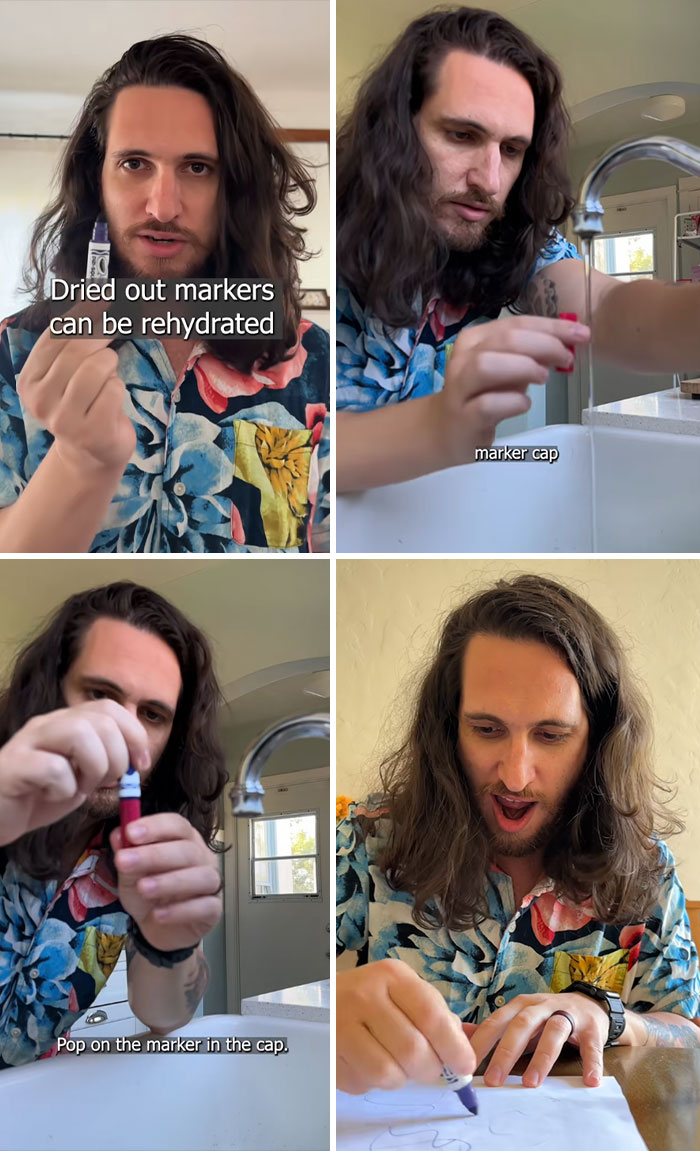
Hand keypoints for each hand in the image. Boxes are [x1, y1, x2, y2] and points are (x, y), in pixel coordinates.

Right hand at [0, 700, 149, 844]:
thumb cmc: (38, 795)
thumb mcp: (80, 775)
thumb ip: (105, 761)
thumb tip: (137, 761)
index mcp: (67, 722)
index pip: (111, 708)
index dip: (134, 734)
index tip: (140, 765)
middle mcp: (48, 724)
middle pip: (101, 720)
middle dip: (117, 757)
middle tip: (105, 782)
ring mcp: (28, 743)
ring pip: (79, 733)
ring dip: (93, 767)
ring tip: (81, 787)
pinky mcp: (13, 767)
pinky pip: (52, 768)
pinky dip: (64, 787)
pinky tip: (53, 795)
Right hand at [17, 312, 135, 473]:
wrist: (91, 454)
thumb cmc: (83, 405)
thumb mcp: (68, 374)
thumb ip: (73, 341)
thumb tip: (95, 297)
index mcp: (29, 381)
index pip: (55, 335)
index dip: (83, 313)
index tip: (104, 297)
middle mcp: (40, 400)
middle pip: (78, 349)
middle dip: (102, 337)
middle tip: (114, 333)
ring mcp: (63, 419)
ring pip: (97, 367)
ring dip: (110, 367)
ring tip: (106, 380)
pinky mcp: (91, 432)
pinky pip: (114, 389)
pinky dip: (118, 390)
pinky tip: (110, 403)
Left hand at [111, 814, 221, 951]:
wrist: (160, 929)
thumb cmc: (150, 893)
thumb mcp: (131, 874)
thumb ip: (126, 854)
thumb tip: (118, 834)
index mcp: (185, 840)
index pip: (177, 825)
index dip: (155, 827)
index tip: (130, 833)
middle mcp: (202, 857)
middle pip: (187, 849)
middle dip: (154, 855)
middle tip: (124, 862)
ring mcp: (212, 883)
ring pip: (202, 877)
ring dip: (170, 882)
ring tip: (143, 888)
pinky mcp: (214, 909)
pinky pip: (204, 907)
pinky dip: (180, 911)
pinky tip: (159, 915)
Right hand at [337, 958, 475, 1093]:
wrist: (325, 998)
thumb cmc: (375, 997)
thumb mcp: (405, 991)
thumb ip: (438, 1016)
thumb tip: (472, 1045)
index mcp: (392, 976)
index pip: (430, 1014)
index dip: (453, 1045)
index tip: (465, 1065)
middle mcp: (365, 995)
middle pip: (412, 1050)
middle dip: (430, 1069)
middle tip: (431, 1069)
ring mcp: (342, 1024)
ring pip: (388, 1073)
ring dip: (401, 1079)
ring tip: (397, 1063)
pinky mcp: (329, 1052)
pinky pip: (364, 1083)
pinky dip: (374, 1083)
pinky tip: (371, 1062)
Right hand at [434, 315, 589, 465]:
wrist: (443, 430)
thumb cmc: (480, 396)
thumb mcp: (506, 369)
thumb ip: (530, 355)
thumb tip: (567, 343)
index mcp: (475, 340)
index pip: (516, 324)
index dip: (551, 326)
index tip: (580, 333)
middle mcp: (463, 359)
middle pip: (504, 340)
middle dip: (543, 344)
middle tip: (566, 358)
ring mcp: (460, 389)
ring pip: (487, 366)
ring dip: (523, 368)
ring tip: (543, 377)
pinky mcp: (463, 418)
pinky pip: (487, 405)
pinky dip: (512, 402)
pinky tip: (525, 404)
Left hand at [468, 992, 607, 1087]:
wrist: (590, 1004)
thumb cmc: (549, 1017)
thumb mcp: (521, 1019)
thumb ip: (495, 1028)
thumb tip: (462, 1035)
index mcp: (522, 1006)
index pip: (497, 1021)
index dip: (482, 1042)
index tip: (466, 1063)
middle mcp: (542, 1007)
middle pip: (521, 1026)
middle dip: (506, 1052)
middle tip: (494, 1079)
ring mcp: (568, 1015)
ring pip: (553, 1033)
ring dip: (541, 1058)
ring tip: (532, 1083)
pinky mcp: (591, 1028)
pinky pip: (591, 1046)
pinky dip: (591, 1062)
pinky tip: (589, 1080)